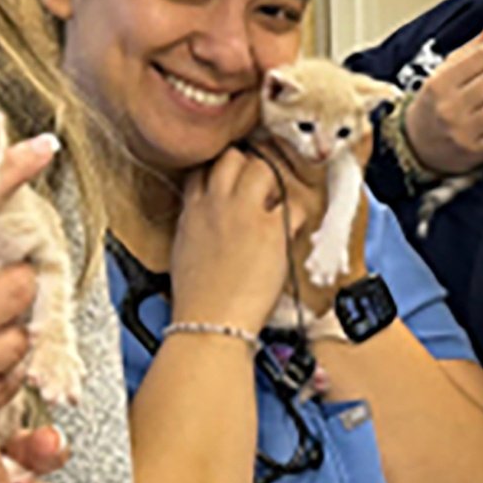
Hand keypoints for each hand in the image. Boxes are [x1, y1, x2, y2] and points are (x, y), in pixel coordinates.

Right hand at [169, 147, 293, 330]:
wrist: (210, 324)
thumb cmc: (198, 298)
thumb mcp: (184, 249)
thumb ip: (197, 222)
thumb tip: (208, 215)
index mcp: (192, 210)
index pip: (204, 167)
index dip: (221, 168)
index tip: (233, 177)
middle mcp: (216, 204)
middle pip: (233, 157)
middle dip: (249, 164)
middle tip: (261, 184)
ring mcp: (244, 213)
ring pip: (263, 168)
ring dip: (274, 181)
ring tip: (277, 203)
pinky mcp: (271, 229)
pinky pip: (293, 203)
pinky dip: (298, 211)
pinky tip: (294, 226)